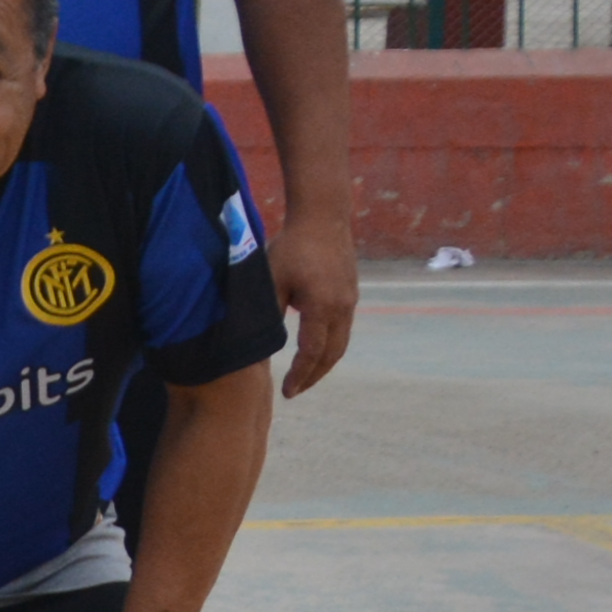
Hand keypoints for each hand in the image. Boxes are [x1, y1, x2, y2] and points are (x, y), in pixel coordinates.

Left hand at [271, 216, 357, 395]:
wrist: (323, 218)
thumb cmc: (292, 247)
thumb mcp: (273, 280)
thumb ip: (270, 312)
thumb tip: (260, 341)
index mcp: (322, 307)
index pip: (311, 353)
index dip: (300, 375)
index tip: (287, 392)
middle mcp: (342, 308)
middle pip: (332, 354)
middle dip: (314, 376)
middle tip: (296, 390)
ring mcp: (350, 301)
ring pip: (341, 343)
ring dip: (324, 362)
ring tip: (305, 376)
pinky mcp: (351, 294)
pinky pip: (342, 328)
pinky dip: (329, 345)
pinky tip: (315, 349)